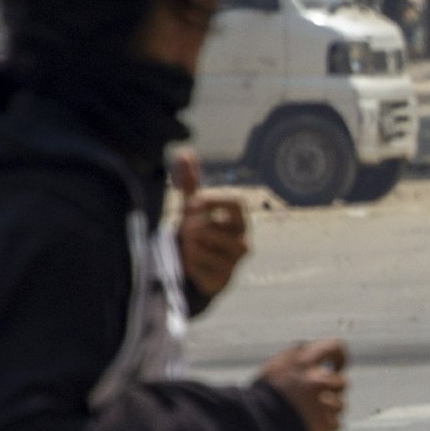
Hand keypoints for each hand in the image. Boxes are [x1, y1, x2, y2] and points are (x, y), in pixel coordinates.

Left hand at [173, 154, 249, 298]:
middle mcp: (243, 237)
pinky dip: (188, 263)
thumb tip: (185, 152)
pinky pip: (197, 264)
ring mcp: (236, 260)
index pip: (235, 200)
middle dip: (189, 227)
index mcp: (240, 217)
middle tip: (188, 233)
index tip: (193, 204)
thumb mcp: (193, 207)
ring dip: (187, 246)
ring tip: (190, 249)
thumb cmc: (199, 232)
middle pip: (208, 225)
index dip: (212, 199)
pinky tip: (193, 265)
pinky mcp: (225, 278)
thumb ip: (189, 181)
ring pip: (199, 245)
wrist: (200, 269)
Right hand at [257, 338, 346, 430]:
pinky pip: (335, 424)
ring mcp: (322, 402)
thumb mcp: (274, 369)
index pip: (333, 347)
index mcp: (301, 362)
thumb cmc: (258, 397)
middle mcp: (315, 380)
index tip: (336, 366)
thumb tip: (315, 356)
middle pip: (340, 382)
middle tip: (315, 399)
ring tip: (308, 417)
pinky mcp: (324, 424)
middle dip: (331, 391)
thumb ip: (296, 359)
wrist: (251, 427)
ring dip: (328, 410)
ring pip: (339, 404)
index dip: (339, 357)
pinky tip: (310, 429)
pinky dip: (325, 428)